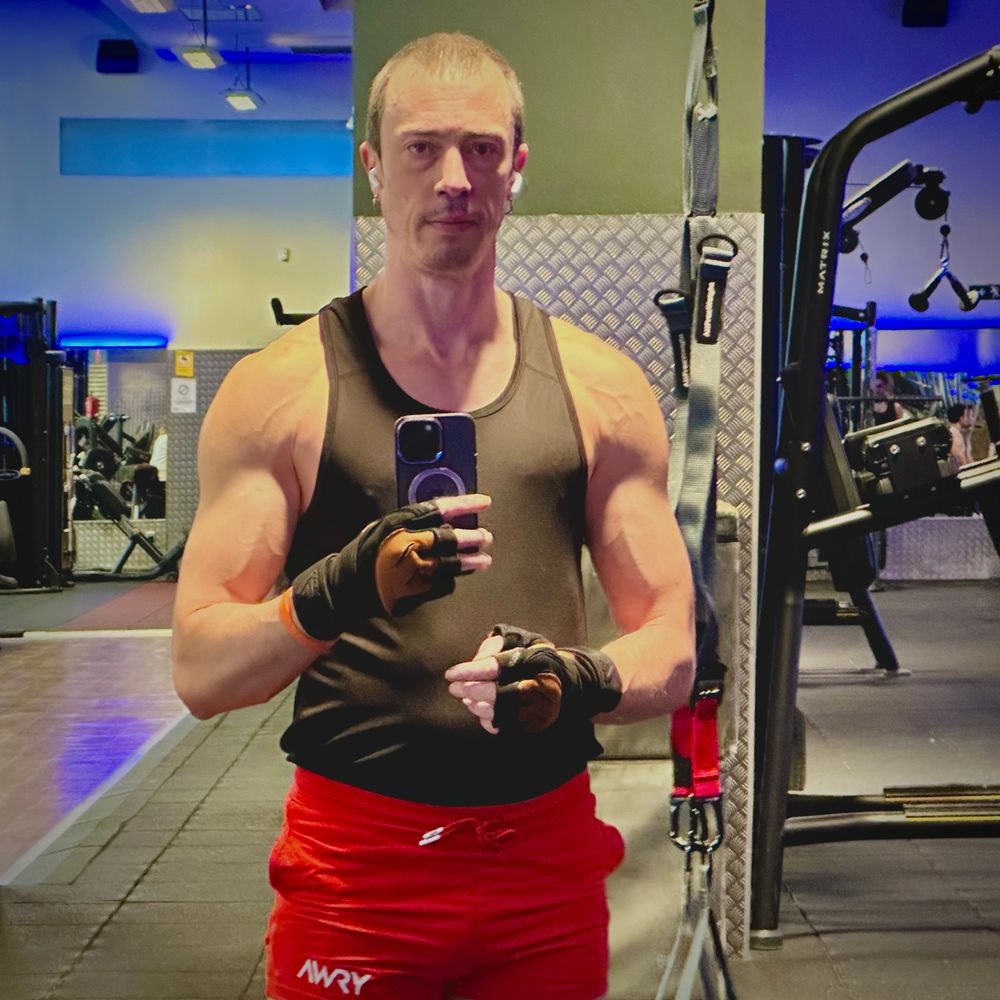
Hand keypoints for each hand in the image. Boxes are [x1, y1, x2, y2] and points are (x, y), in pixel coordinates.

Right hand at [291, 494, 491, 640]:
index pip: (437, 509)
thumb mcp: (382, 528)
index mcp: (397, 525)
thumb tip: (442, 519)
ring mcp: (410, 572)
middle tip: (486, 537)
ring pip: (450, 565)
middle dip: (471, 537)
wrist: (344, 589)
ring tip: (484, 560)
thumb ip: (410, 523)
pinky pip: (441, 585)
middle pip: (447, 539)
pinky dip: (451, 580)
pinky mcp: (413, 593)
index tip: (484, 502)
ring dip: (470, 562)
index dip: (464, 504)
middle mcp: (405, 546)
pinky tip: (457, 576)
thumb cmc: (364, 554)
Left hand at [445, 623, 621, 734]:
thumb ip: (500, 643)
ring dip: (477, 706)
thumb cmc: (543, 658)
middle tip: (454, 688)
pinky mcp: (535, 725)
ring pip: (498, 713)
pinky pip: (506, 727)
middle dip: (471, 690)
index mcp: (534, 661)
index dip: (470, 671)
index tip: (451, 674)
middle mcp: (537, 687)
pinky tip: (479, 711)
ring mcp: (537, 710)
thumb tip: (477, 660)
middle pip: (495, 693)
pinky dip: (488, 720)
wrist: (575, 685)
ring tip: (466, 698)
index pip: (495, 667)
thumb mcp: (525, 641)